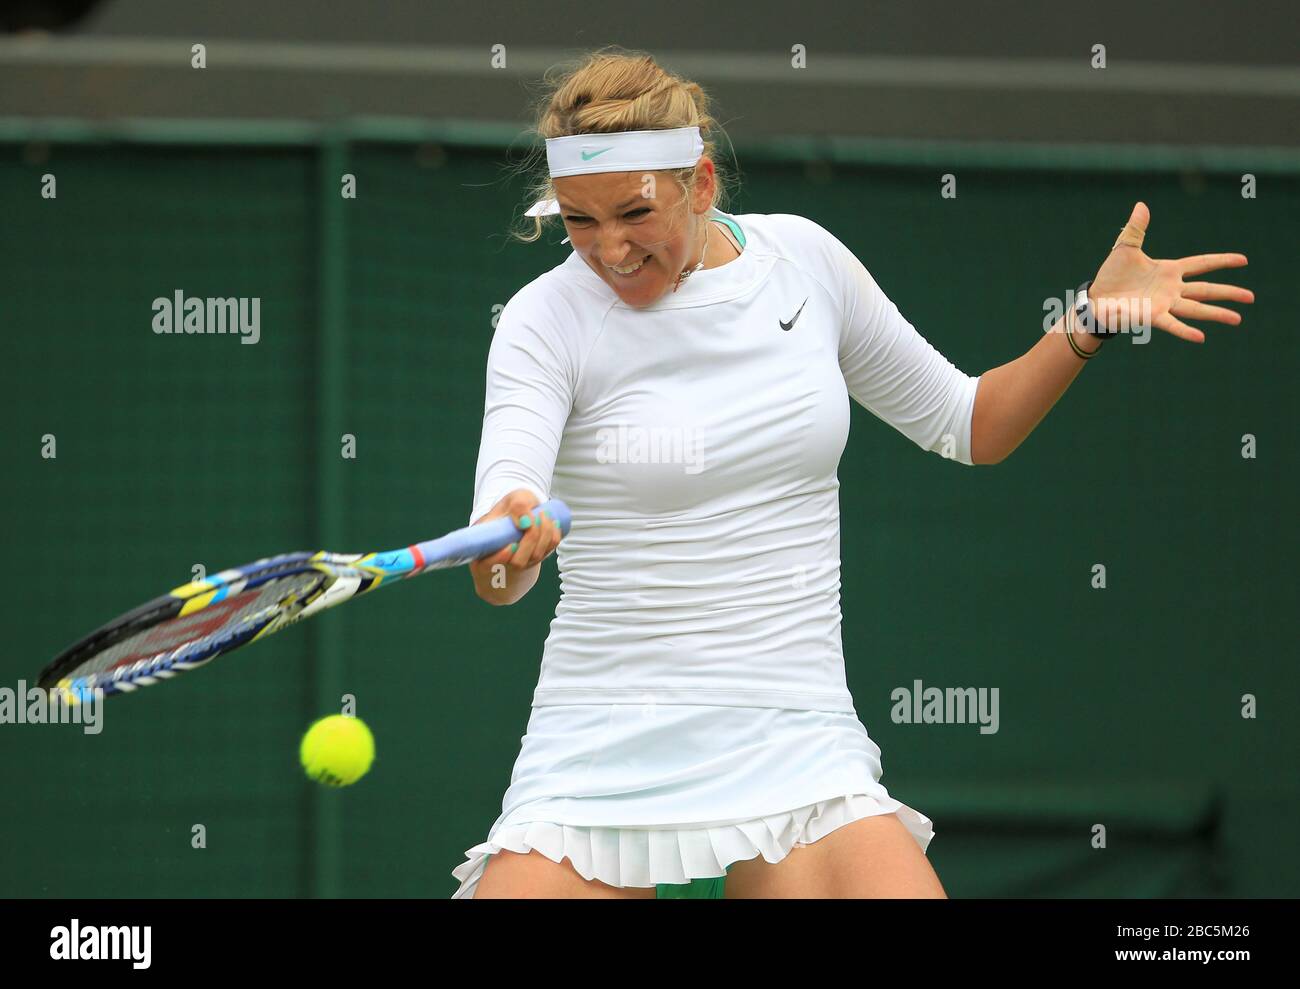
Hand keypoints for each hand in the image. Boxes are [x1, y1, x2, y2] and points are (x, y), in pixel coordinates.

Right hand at [471, 488, 562, 571]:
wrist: (523, 510)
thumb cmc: (512, 506)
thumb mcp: (511, 500)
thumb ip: (517, 507)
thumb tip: (526, 523)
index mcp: (485, 548)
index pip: (486, 564)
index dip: (499, 558)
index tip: (512, 545)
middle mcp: (502, 560)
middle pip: (518, 563)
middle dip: (530, 540)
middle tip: (535, 517)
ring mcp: (521, 561)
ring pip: (535, 557)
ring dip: (543, 534)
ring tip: (543, 513)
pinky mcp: (537, 557)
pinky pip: (549, 550)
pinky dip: (553, 535)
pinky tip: (551, 522)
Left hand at [1089, 202, 1253, 342]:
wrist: (1096, 298)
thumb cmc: (1112, 275)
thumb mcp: (1125, 248)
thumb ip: (1136, 229)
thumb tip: (1141, 205)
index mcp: (1169, 270)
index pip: (1201, 264)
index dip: (1221, 261)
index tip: (1244, 260)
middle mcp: (1171, 289)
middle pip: (1206, 290)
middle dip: (1228, 292)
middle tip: (1251, 297)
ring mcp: (1164, 304)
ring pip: (1196, 308)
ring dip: (1216, 314)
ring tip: (1237, 319)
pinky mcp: (1152, 316)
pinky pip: (1172, 324)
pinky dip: (1185, 331)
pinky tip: (1201, 337)